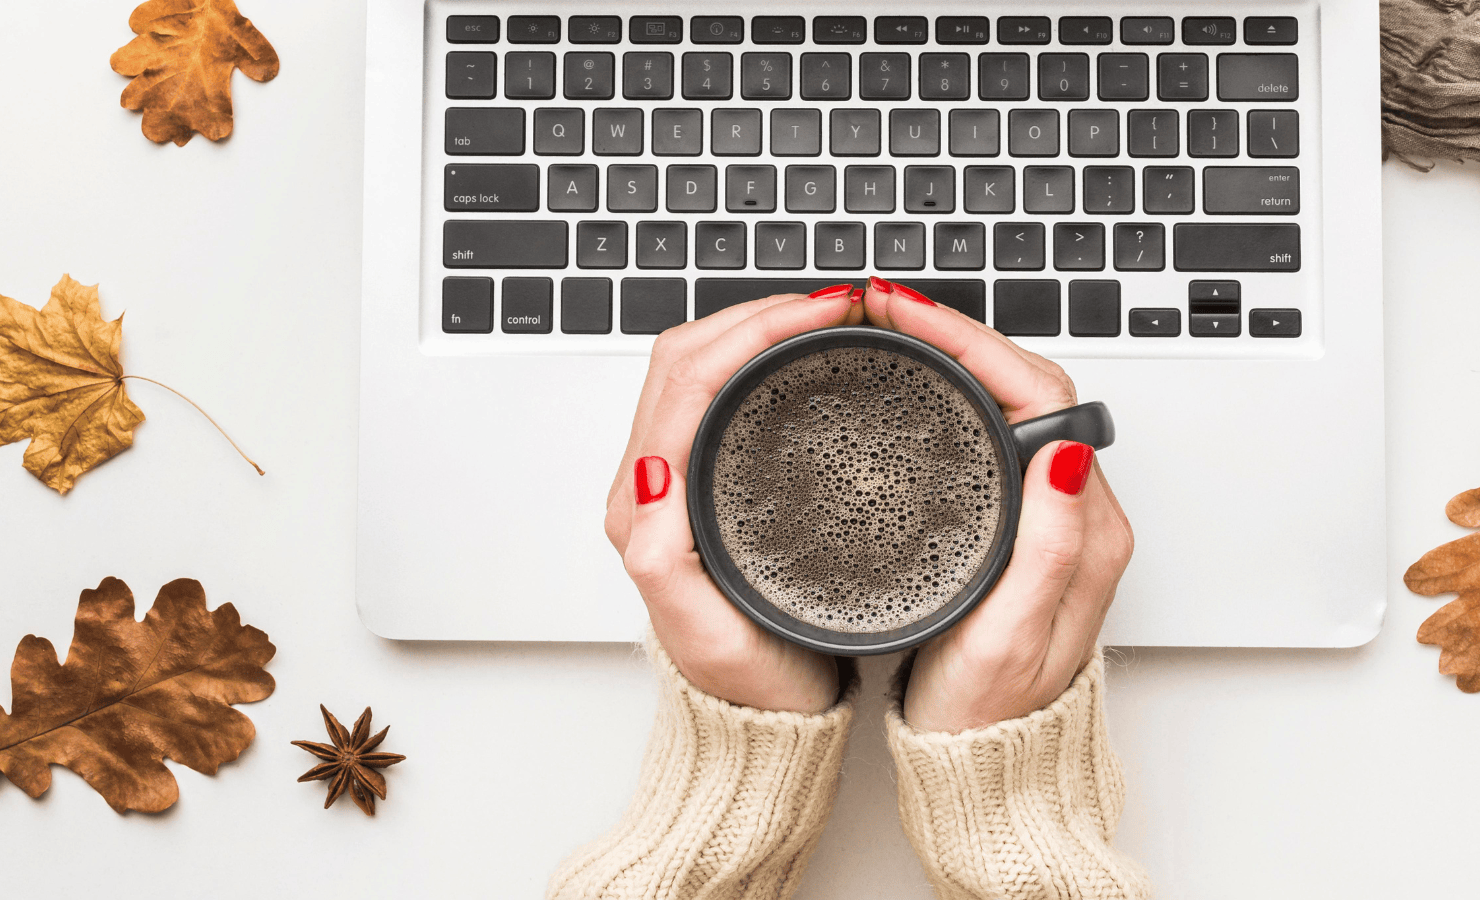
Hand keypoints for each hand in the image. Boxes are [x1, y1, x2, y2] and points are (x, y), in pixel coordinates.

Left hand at [604, 285, 866, 713]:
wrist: (765, 724)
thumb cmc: (748, 685)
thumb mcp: (709, 635)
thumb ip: (666, 562)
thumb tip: (652, 478)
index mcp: (644, 511)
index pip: (684, 381)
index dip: (751, 332)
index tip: (820, 316)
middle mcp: (651, 488)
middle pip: (687, 357)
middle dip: (757, 314)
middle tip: (835, 306)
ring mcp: (676, 481)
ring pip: (702, 368)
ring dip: (758, 328)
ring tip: (826, 317)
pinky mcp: (706, 484)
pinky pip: (722, 394)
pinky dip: (762, 358)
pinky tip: (808, 357)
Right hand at [861, 277, 1133, 732]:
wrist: (987, 771)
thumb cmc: (991, 717)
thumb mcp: (1012, 639)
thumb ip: (1046, 548)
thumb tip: (1063, 451)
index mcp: (1084, 529)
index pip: (1039, 393)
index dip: (970, 342)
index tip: (907, 317)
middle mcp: (1073, 510)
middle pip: (1023, 382)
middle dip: (954, 332)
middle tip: (882, 307)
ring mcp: (1045, 513)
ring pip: (1004, 401)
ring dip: (950, 355)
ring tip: (887, 328)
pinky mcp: (1015, 524)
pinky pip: (988, 431)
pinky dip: (946, 393)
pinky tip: (906, 386)